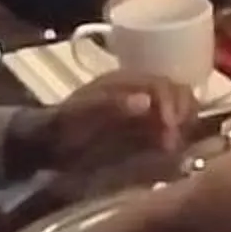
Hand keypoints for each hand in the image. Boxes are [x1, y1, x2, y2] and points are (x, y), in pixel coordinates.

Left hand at [33, 71, 195, 171]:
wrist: (48, 144)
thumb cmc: (63, 127)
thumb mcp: (80, 114)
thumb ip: (110, 105)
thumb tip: (145, 101)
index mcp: (125, 80)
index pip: (162, 83)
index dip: (171, 103)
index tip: (170, 126)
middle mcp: (140, 90)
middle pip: (178, 93)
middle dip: (181, 114)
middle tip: (173, 141)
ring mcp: (145, 109)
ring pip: (179, 109)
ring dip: (183, 126)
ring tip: (173, 147)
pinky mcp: (145, 128)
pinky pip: (171, 127)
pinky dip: (177, 136)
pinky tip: (170, 151)